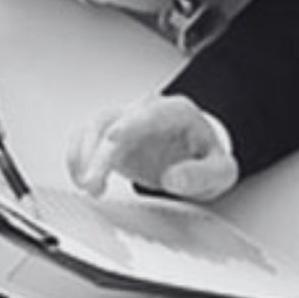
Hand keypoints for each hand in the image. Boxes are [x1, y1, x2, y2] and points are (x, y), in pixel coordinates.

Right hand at [69, 97, 235, 201]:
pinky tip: (83, 180)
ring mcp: (126, 124)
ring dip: (82, 155)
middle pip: (111, 122)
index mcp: (174, 113)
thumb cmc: (206, 158)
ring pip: (92, 129)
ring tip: (87, 185)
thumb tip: (175, 179)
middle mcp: (146, 113)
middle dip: (97, 152)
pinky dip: (78, 159)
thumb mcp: (220, 171)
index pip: (146, 115)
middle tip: (93, 181)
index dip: (127, 126)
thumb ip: (202, 175)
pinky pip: (86, 140)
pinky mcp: (112, 139)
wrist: (198, 156)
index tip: (113, 140)